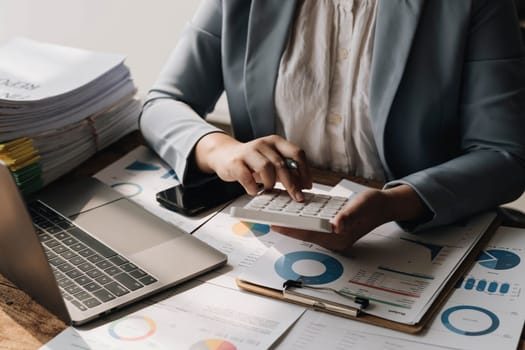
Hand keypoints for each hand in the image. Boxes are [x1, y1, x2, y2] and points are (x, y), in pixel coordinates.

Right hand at [194, 132, 311, 200]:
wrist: (224, 155)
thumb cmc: (252, 161)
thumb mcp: (271, 162)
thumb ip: (285, 170)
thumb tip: (302, 186)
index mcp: (276, 142)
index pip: (297, 153)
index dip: (304, 171)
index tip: (307, 186)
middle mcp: (263, 144)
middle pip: (282, 164)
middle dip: (292, 184)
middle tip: (297, 197)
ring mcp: (248, 152)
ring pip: (266, 168)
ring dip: (270, 183)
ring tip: (268, 189)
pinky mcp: (235, 162)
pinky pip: (247, 177)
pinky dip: (252, 187)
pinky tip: (254, 191)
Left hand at [273, 185, 430, 253]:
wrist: (384, 206)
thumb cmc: (373, 204)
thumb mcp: (361, 205)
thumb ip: (348, 216)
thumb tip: (337, 224)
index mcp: (339, 237)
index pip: (309, 234)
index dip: (290, 229)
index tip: (273, 223)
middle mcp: (335, 240)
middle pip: (305, 234)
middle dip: (287, 227)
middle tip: (267, 218)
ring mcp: (334, 236)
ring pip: (308, 231)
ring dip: (293, 224)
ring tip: (275, 215)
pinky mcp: (333, 230)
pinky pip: (313, 226)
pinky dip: (302, 220)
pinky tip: (293, 212)